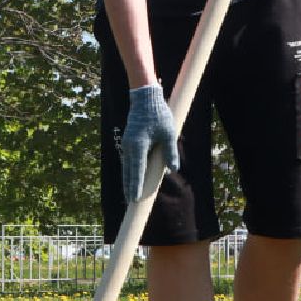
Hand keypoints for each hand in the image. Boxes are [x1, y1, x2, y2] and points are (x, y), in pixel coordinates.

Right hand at [121, 84, 178, 201]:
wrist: (145, 98)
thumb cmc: (158, 114)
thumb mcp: (168, 133)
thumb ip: (170, 152)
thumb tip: (173, 169)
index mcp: (138, 145)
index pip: (137, 170)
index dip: (135, 185)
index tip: (134, 198)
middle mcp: (130, 146)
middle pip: (128, 171)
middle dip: (129, 186)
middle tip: (130, 201)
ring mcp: (128, 143)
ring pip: (127, 166)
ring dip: (128, 179)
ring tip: (129, 193)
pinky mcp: (129, 141)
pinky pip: (129, 159)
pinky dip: (130, 170)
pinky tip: (132, 177)